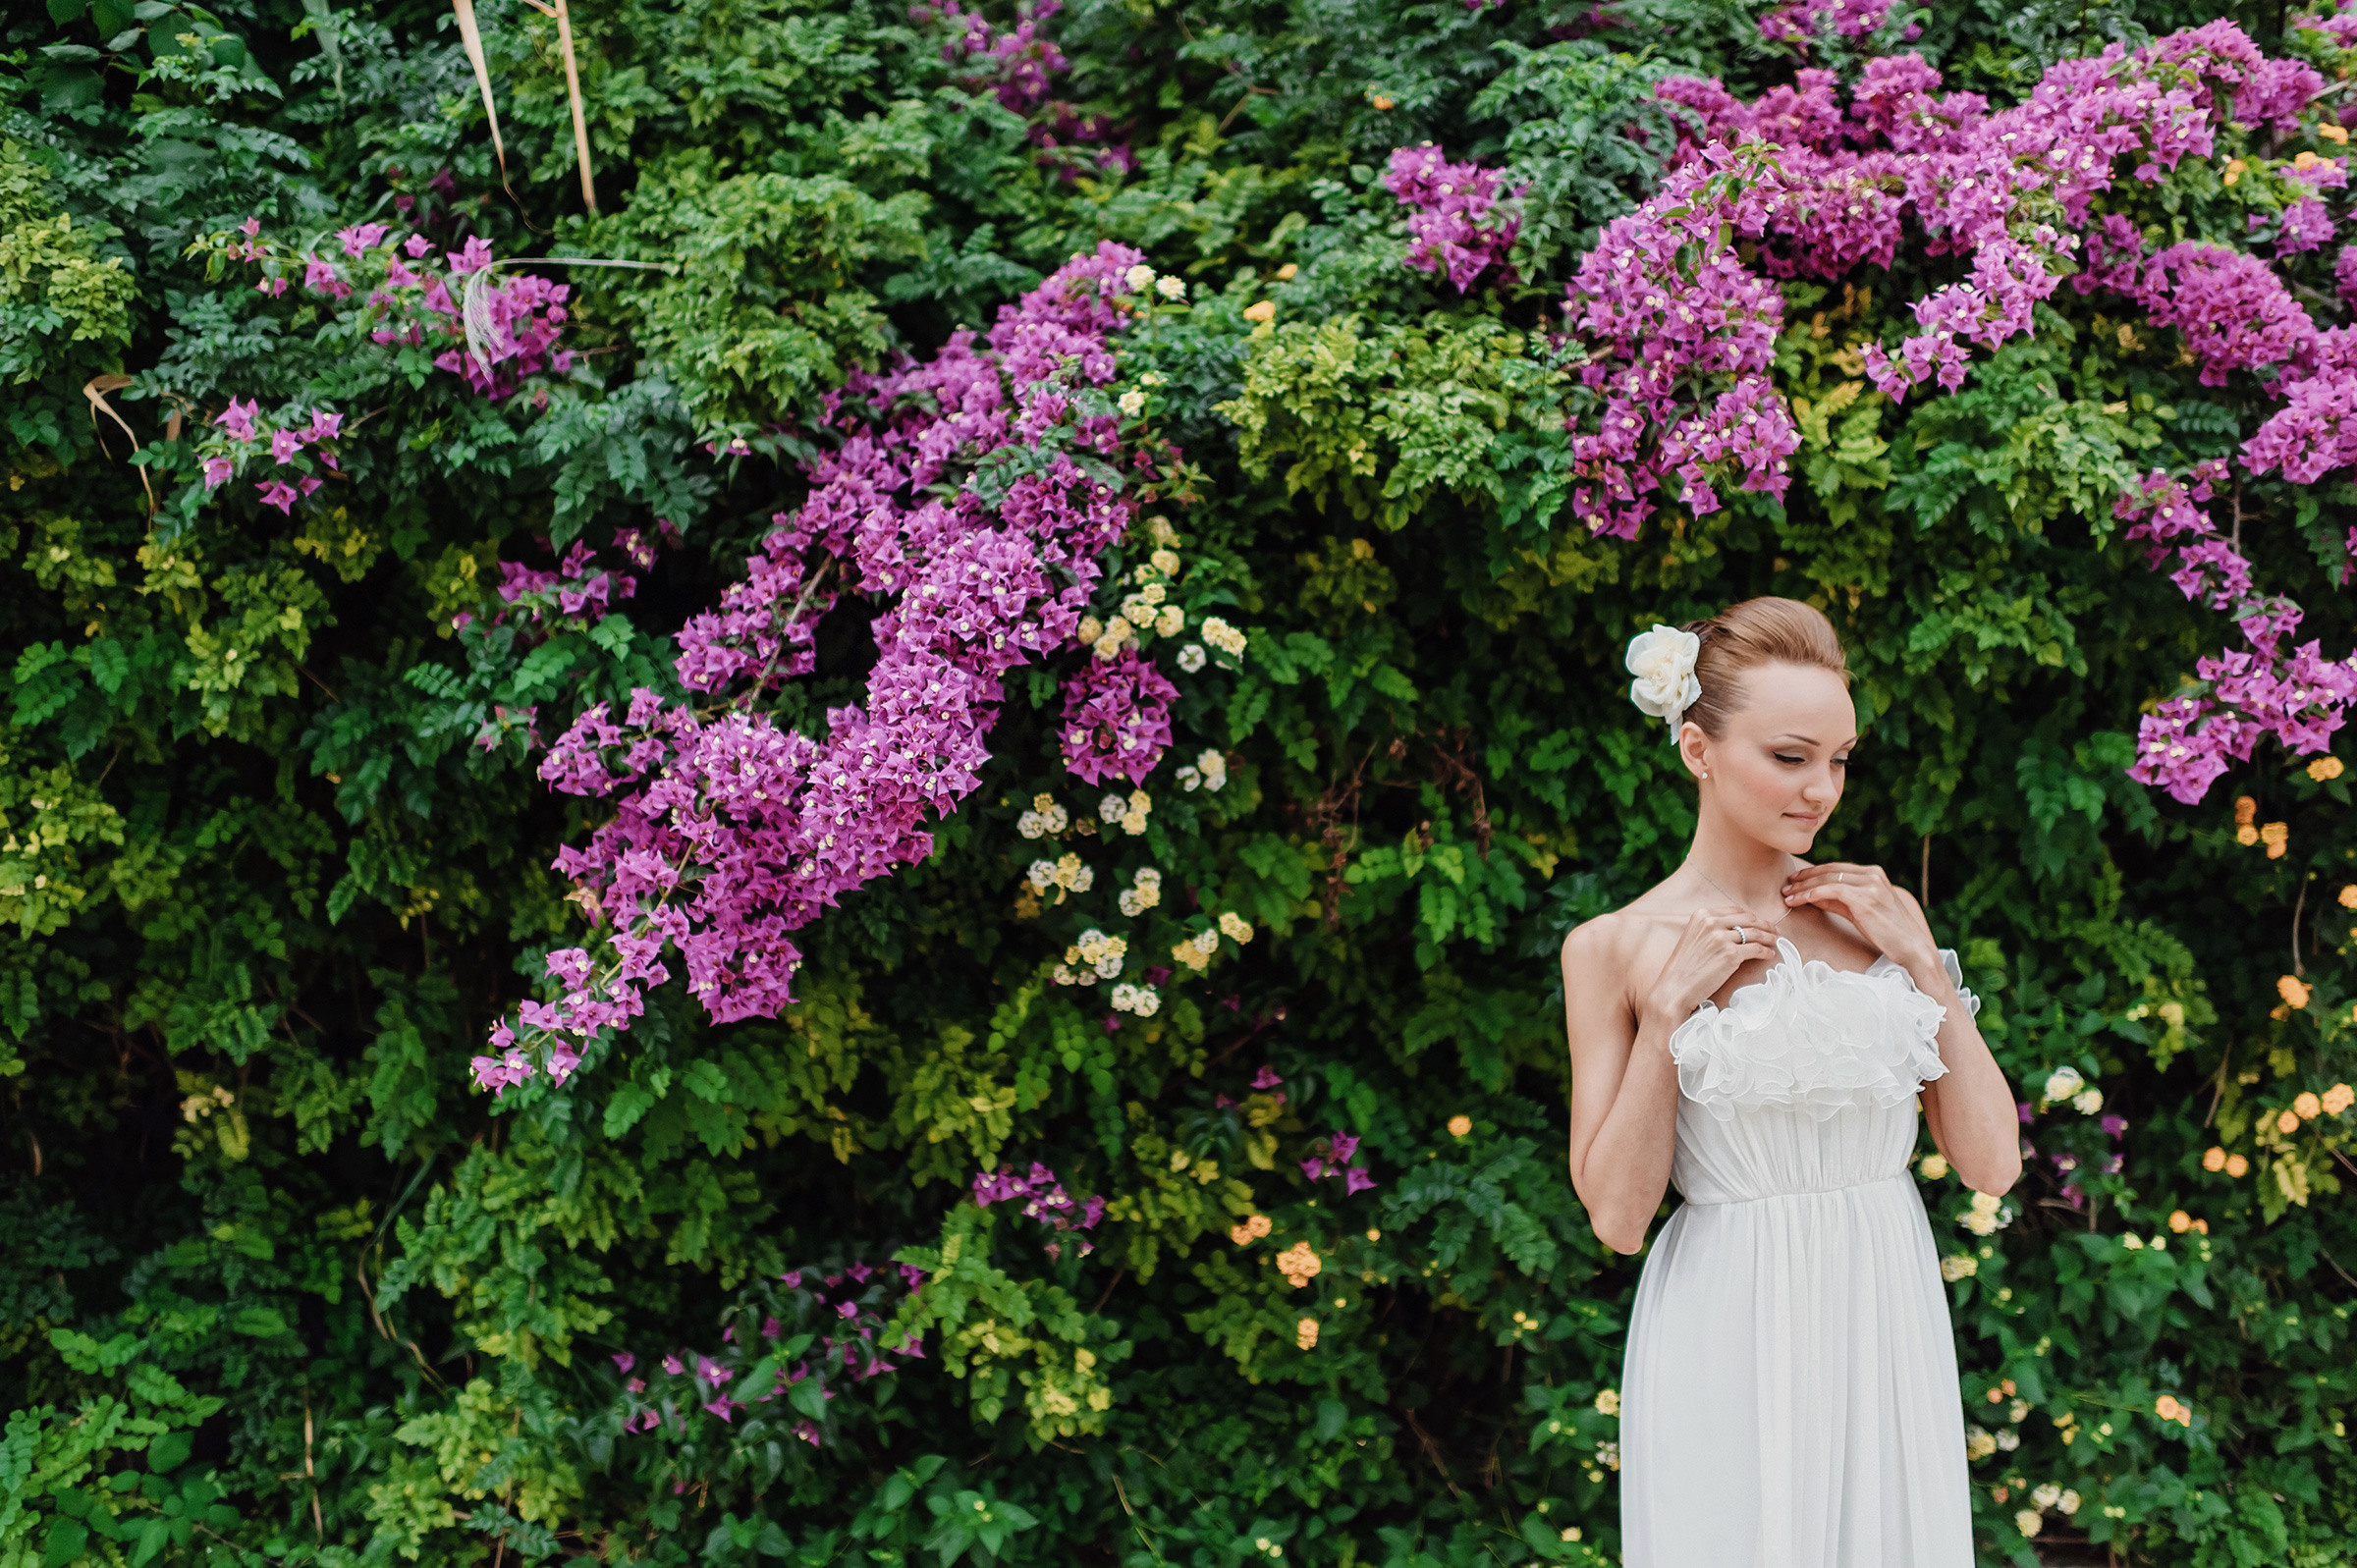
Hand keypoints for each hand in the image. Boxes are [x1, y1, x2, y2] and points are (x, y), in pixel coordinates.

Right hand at [1642, 905, 1769, 1028]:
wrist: (1675, 987)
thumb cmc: (1683, 967)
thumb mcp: (1693, 938)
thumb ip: (1710, 928)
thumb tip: (1735, 927)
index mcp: (1702, 915)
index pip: (1735, 910)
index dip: (1751, 916)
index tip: (1761, 922)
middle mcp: (1711, 922)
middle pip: (1748, 919)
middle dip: (1765, 924)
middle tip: (1775, 931)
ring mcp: (1721, 938)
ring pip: (1755, 933)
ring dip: (1769, 937)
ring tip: (1776, 942)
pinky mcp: (1730, 954)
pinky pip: (1756, 949)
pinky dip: (1766, 952)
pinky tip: (1770, 954)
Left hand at [1779, 862, 1939, 976]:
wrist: (1910, 946)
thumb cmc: (1886, 932)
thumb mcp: (1860, 910)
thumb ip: (1839, 900)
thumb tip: (1813, 894)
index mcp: (1874, 873)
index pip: (1836, 869)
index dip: (1813, 873)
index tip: (1796, 880)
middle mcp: (1872, 874)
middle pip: (1829, 871)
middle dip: (1805, 878)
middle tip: (1786, 886)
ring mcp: (1869, 884)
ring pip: (1826, 879)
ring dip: (1803, 887)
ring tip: (1787, 895)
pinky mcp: (1863, 897)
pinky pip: (1829, 890)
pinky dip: (1809, 894)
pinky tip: (1797, 900)